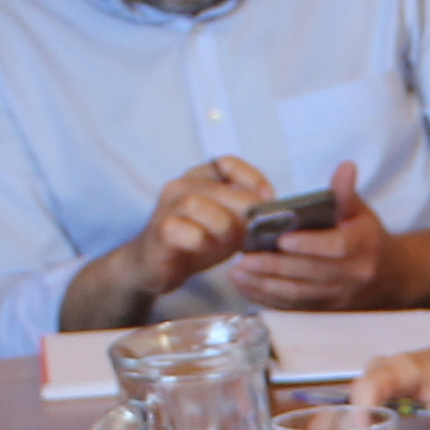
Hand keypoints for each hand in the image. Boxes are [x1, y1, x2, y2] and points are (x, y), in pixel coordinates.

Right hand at [136, 157, 267, 297]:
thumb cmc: (194, 242)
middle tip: (252, 233)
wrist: (152, 267)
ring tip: (231, 244)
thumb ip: (245, 215)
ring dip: (221, 226)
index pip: (226, 162)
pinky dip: (201, 242)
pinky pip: (183, 231)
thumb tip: (276, 216)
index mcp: (198, 178)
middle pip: (218, 188)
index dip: (251, 178)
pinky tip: (206, 251)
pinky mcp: (159, 232)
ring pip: (197, 205)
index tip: (268, 199)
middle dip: (241, 211)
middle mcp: (180, 186)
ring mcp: (166, 208)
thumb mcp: (225, 224)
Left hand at [226, 161, 389, 308]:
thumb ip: (345, 192)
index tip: (282, 240)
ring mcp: (339, 297)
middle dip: (275, 267)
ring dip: (266, 284)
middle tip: (245, 258)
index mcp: (364, 246)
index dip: (309, 245)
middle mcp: (354, 275)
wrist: (388, 275)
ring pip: (299, 294)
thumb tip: (345, 167)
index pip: (337, 248)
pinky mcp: (326, 310)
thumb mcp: (360, 211)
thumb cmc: (367, 236)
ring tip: (238, 272)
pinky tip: (247, 287)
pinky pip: (294, 307)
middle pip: (311, 273)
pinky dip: (268, 298)